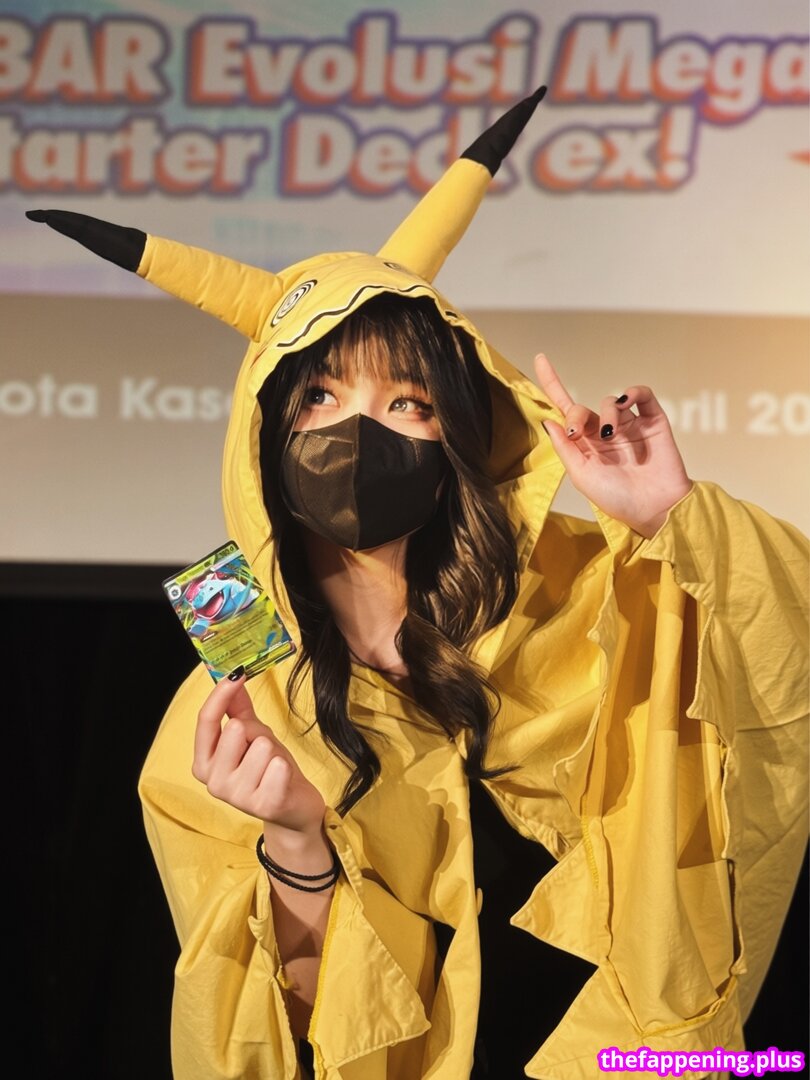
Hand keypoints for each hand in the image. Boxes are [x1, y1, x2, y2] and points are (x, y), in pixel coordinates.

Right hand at [192, 673, 325, 838]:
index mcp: (204, 763)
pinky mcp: (264, 804)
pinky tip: (283, 779)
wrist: (293, 809)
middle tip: (264, 751)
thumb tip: (231, 675)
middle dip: (257, 732)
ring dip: (274, 751)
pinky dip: (285, 766)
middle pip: (236, 729)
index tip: (238, 673)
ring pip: (261, 745)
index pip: (205, 720)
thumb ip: (237, 709)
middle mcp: (214, 782)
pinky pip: (278, 765)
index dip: (220, 694)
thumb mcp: (252, 735)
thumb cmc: (269, 769)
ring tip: (275, 767)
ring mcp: (238, 797)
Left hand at [535, 354, 691, 537]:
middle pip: (582, 409)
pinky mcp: (652, 422)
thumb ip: (565, 447)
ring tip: (610, 434)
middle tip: (578, 433)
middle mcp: (605, 433)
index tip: (540, 358)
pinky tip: (626, 402)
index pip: (565, 411)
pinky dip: (633, 393)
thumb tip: (549, 420)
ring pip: (612, 402)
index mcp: (585, 447)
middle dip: (576, 416)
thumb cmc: (617, 498)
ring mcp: (629, 426)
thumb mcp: (582, 475)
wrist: (655, 508)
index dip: (552, 384)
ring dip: (607, 414)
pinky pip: (642, 396)